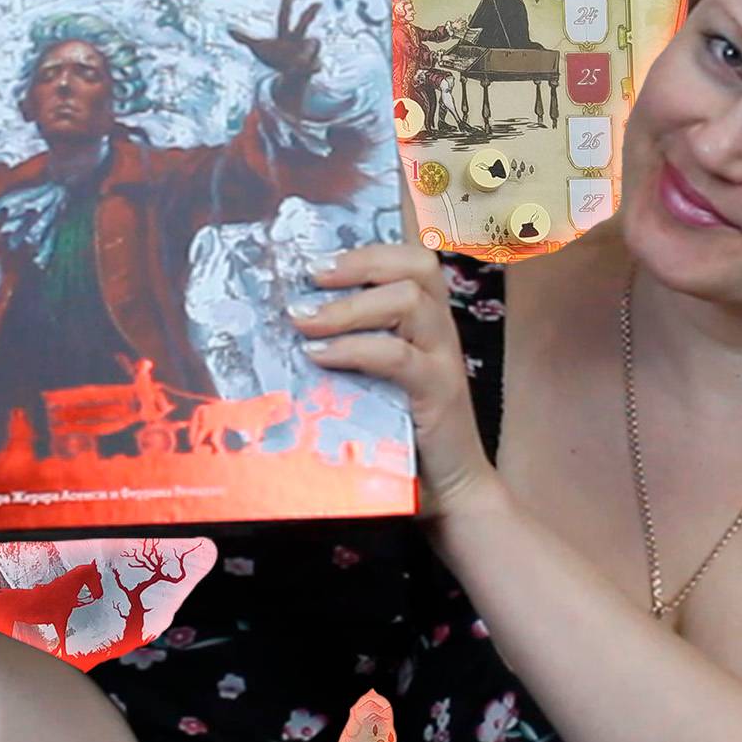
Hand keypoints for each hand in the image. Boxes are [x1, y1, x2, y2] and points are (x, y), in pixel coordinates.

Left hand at [231, 0, 321, 109]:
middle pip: (304, 22)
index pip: (284, 16)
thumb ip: (245, 38)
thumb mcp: (259, 48)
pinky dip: (315, 66)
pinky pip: (316, 66)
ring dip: (311, 44)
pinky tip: (316, 67)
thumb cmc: (276, 56)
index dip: (287, 4)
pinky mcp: (312, 66)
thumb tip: (228, 30)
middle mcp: (298, 39)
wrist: (292, 73)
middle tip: (318, 2)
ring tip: (304, 52)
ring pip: (313, 43)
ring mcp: (307, 51)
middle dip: (310, 12)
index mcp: (285, 33)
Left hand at [291, 244, 494, 516]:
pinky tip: (319, 356)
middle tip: (310, 277)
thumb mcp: (375, 379)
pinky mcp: (439, 392)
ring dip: (348, 306)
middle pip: (417, 265)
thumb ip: (350, 347)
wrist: (450, 490)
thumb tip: (290, 322)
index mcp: (428, 320)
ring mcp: (444, 358)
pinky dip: (354, 348)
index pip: (411, 259)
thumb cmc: (403, 431)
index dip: (367, 251)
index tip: (315, 262)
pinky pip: (398, 355)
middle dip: (359, 263)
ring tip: (304, 320)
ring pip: (409, 301)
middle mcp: (442, 330)